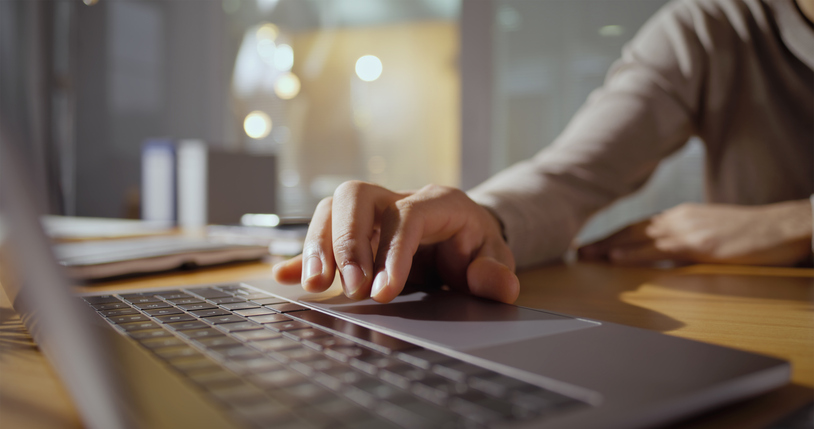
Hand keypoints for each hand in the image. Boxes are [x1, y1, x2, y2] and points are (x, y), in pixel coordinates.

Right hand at [272, 181, 519, 302]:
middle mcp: (396, 198)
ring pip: (331, 208)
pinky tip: (286, 276)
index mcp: (437, 201)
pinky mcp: (351, 228)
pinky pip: (319, 231)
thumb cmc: (476, 245)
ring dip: (318, 246)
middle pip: (356, 196)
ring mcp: (370, 211)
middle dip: (346, 241)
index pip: (407, 215)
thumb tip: (494, 283)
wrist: (462, 235)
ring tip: (316, 287)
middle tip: (348, 288)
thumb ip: (498, 270)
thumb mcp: (495, 256)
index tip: (383, 292)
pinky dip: (302, 254)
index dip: (392, 251)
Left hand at [579, 201, 812, 265]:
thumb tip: (661, 256)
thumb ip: (684, 243)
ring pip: (639, 237)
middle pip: (631, 229)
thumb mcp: (711, 236)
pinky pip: (660, 248)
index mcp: (681, 217)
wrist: (786, 227)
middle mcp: (679, 219)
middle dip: (601, 240)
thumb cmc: (752, 235)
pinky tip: (615, 257)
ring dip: (608, 246)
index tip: (589, 244)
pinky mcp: (701, 243)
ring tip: (583, 255)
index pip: (638, 227)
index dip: (611, 235)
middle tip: (574, 250)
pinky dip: (634, 252)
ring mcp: (688, 229)